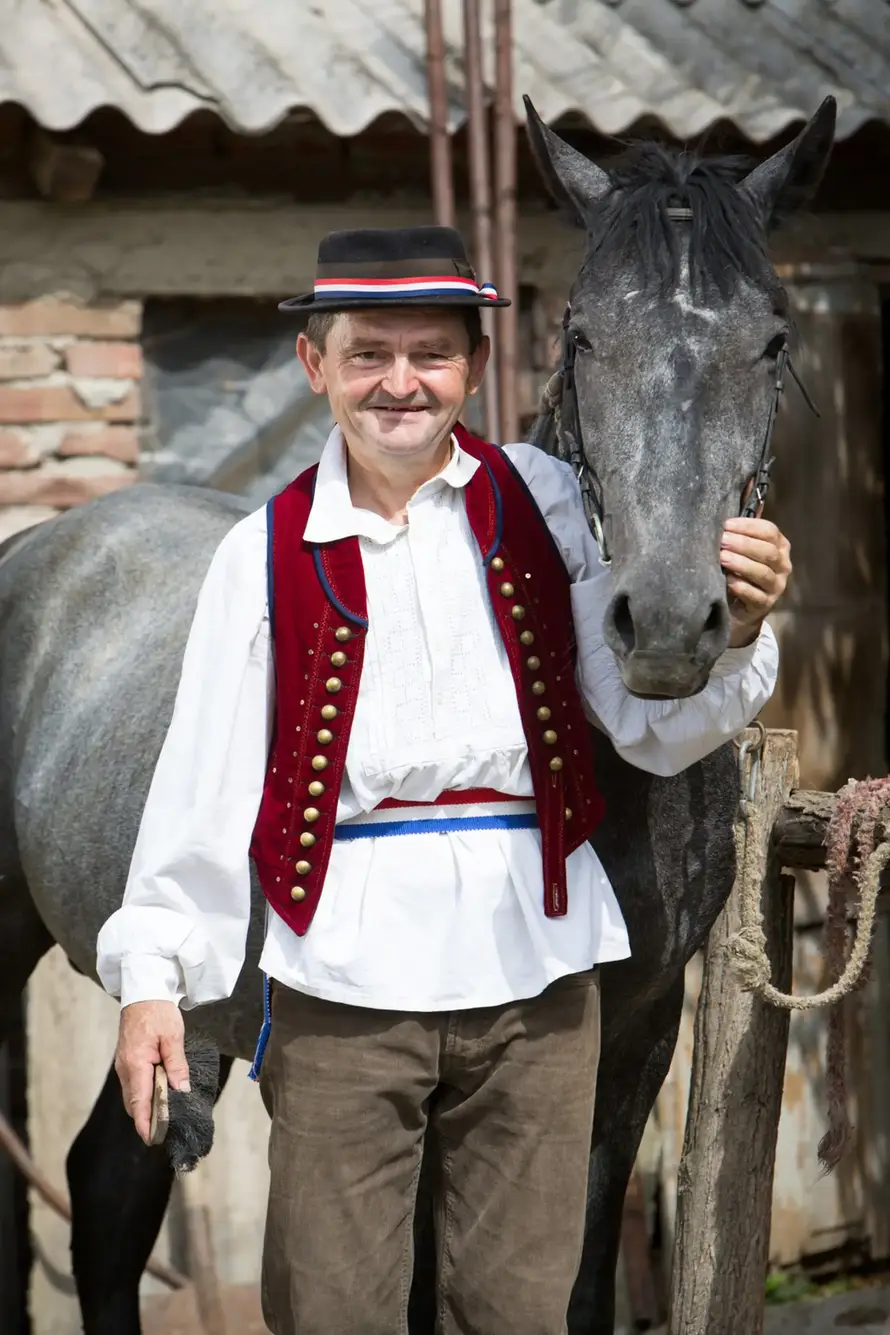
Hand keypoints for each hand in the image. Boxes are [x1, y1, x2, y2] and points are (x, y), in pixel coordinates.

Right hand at [114, 1000, 189, 1144]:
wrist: (143, 992)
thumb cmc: (158, 1012)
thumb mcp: (173, 1037)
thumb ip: (177, 1065)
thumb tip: (180, 1091)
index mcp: (136, 1064)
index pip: (139, 1101)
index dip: (145, 1122)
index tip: (152, 1139)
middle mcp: (125, 1069)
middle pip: (134, 1103)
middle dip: (147, 1119)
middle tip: (166, 1130)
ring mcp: (123, 1066)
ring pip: (132, 1095)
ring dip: (146, 1107)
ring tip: (164, 1117)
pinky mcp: (127, 1061)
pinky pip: (133, 1085)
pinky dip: (144, 1094)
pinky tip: (158, 1095)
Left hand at [720, 517, 791, 647]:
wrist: (740, 608)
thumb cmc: (740, 570)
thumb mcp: (742, 547)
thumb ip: (743, 523)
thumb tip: (744, 484)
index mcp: (779, 546)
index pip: (770, 531)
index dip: (748, 526)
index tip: (726, 524)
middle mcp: (782, 565)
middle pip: (767, 551)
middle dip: (743, 544)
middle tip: (721, 540)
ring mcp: (776, 586)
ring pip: (763, 573)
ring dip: (741, 564)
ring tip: (722, 558)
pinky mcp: (765, 605)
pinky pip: (755, 595)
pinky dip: (742, 587)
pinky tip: (728, 581)